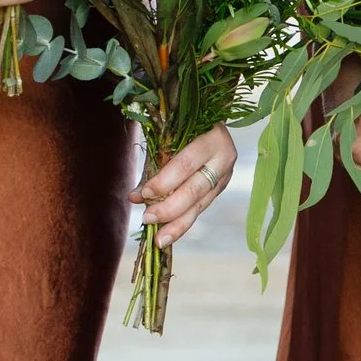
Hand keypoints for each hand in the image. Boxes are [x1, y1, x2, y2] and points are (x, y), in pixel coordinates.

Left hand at [134, 124, 236, 249]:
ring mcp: (224, 176)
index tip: (143, 194)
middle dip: (169, 208)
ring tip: (158, 239)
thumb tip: (135, 196)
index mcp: (213, 137)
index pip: (186, 164)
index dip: (164, 181)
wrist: (211, 121)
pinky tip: (168, 234)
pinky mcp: (220, 189)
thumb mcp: (172, 134)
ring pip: (200, 205)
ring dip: (177, 224)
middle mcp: (224, 159)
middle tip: (147, 218)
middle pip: (195, 189)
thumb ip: (156, 161)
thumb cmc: (185, 124)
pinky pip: (200, 209)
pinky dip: (182, 223)